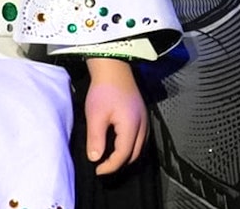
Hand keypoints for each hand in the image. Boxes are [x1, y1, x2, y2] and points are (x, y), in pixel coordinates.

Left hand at [84, 57, 148, 174]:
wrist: (113, 68)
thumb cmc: (104, 90)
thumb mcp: (95, 115)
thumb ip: (96, 139)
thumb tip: (95, 158)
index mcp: (131, 126)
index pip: (123, 155)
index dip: (110, 166)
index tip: (97, 170)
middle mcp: (142, 124)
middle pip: (134, 154)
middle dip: (119, 163)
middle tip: (103, 166)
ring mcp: (144, 118)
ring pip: (139, 146)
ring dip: (126, 155)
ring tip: (110, 158)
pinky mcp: (142, 114)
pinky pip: (140, 137)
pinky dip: (130, 146)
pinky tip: (119, 144)